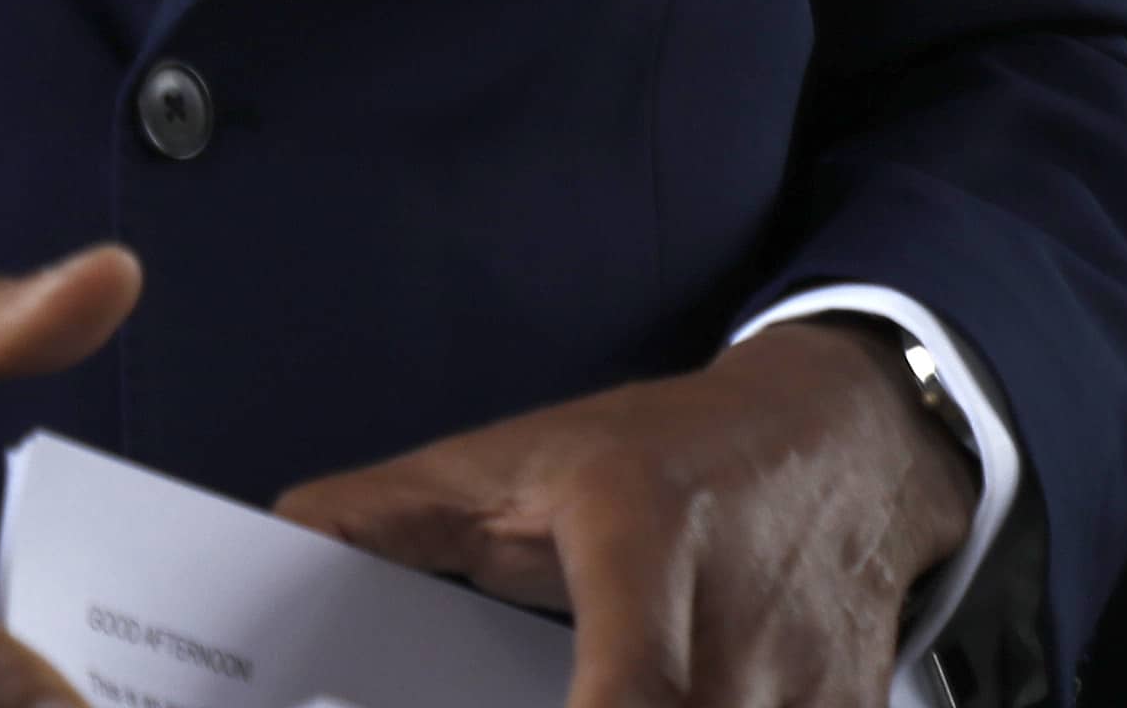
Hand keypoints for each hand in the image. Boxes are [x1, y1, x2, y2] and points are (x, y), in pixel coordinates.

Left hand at [276, 323, 975, 707]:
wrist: (846, 444)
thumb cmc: (667, 453)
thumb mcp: (523, 458)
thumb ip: (395, 513)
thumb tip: (280, 538)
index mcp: (645, 542)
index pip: (631, 690)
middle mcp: (742, 631)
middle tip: (541, 691)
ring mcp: (811, 694)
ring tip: (575, 687)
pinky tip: (656, 701)